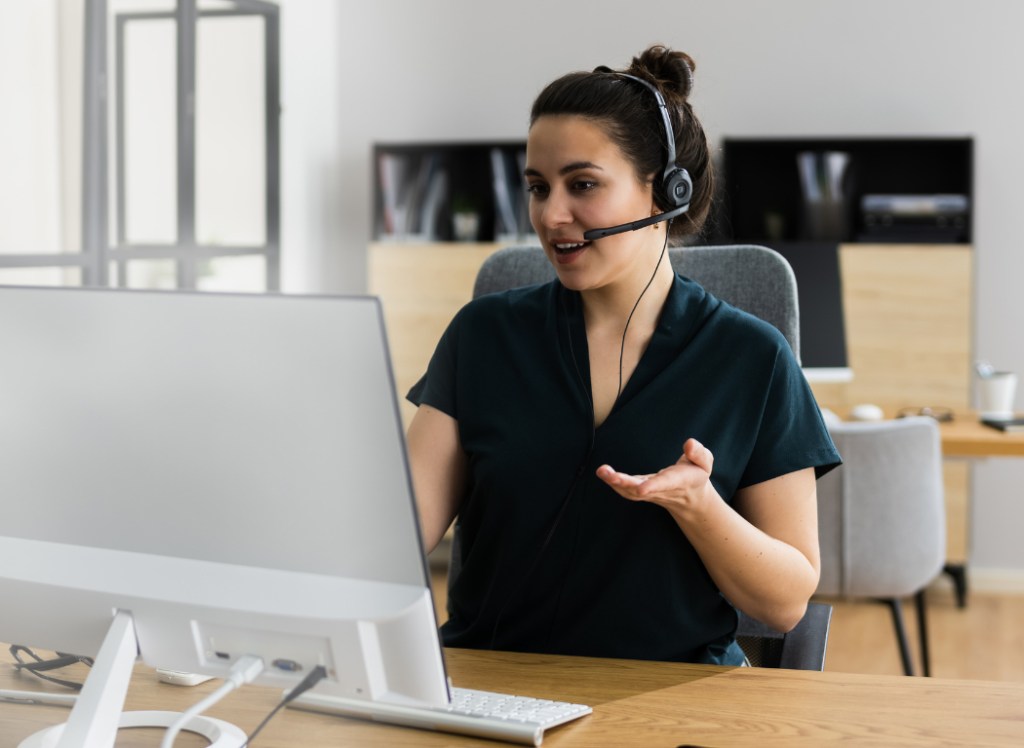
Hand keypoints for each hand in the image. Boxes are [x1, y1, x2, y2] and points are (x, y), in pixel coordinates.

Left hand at [595, 438, 715, 515]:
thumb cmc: (696, 474)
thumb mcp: (705, 463)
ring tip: (602, 471)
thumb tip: (689, 444)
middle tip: (608, 474)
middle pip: (640, 490)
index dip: (653, 486)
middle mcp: (661, 489)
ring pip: (630, 492)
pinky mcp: (641, 490)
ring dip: (614, 483)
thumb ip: (699, 453)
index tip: (641, 488)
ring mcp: (649, 492)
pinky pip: (626, 490)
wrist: (690, 497)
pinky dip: (614, 483)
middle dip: (624, 483)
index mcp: (679, 481)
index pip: (665, 484)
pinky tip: (604, 473)